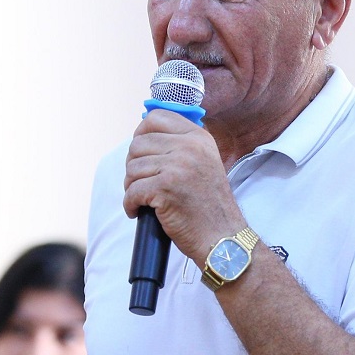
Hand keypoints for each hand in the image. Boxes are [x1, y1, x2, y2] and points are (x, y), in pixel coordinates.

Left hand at [123, 109, 245, 262]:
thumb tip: (144, 135)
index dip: (141, 134)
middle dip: (134, 166)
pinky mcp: (165, 188)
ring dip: (131, 187)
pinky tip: (139, 212)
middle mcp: (190, 147)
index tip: (142, 152)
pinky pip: (132, 191)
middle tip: (142, 183)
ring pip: (132, 168)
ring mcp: (178, 166)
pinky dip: (130, 204)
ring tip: (144, 200)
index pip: (156, 117)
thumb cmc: (209, 206)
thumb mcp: (205, 163)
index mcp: (199, 137)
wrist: (223, 238)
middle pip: (138, 144)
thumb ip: (182, 146)